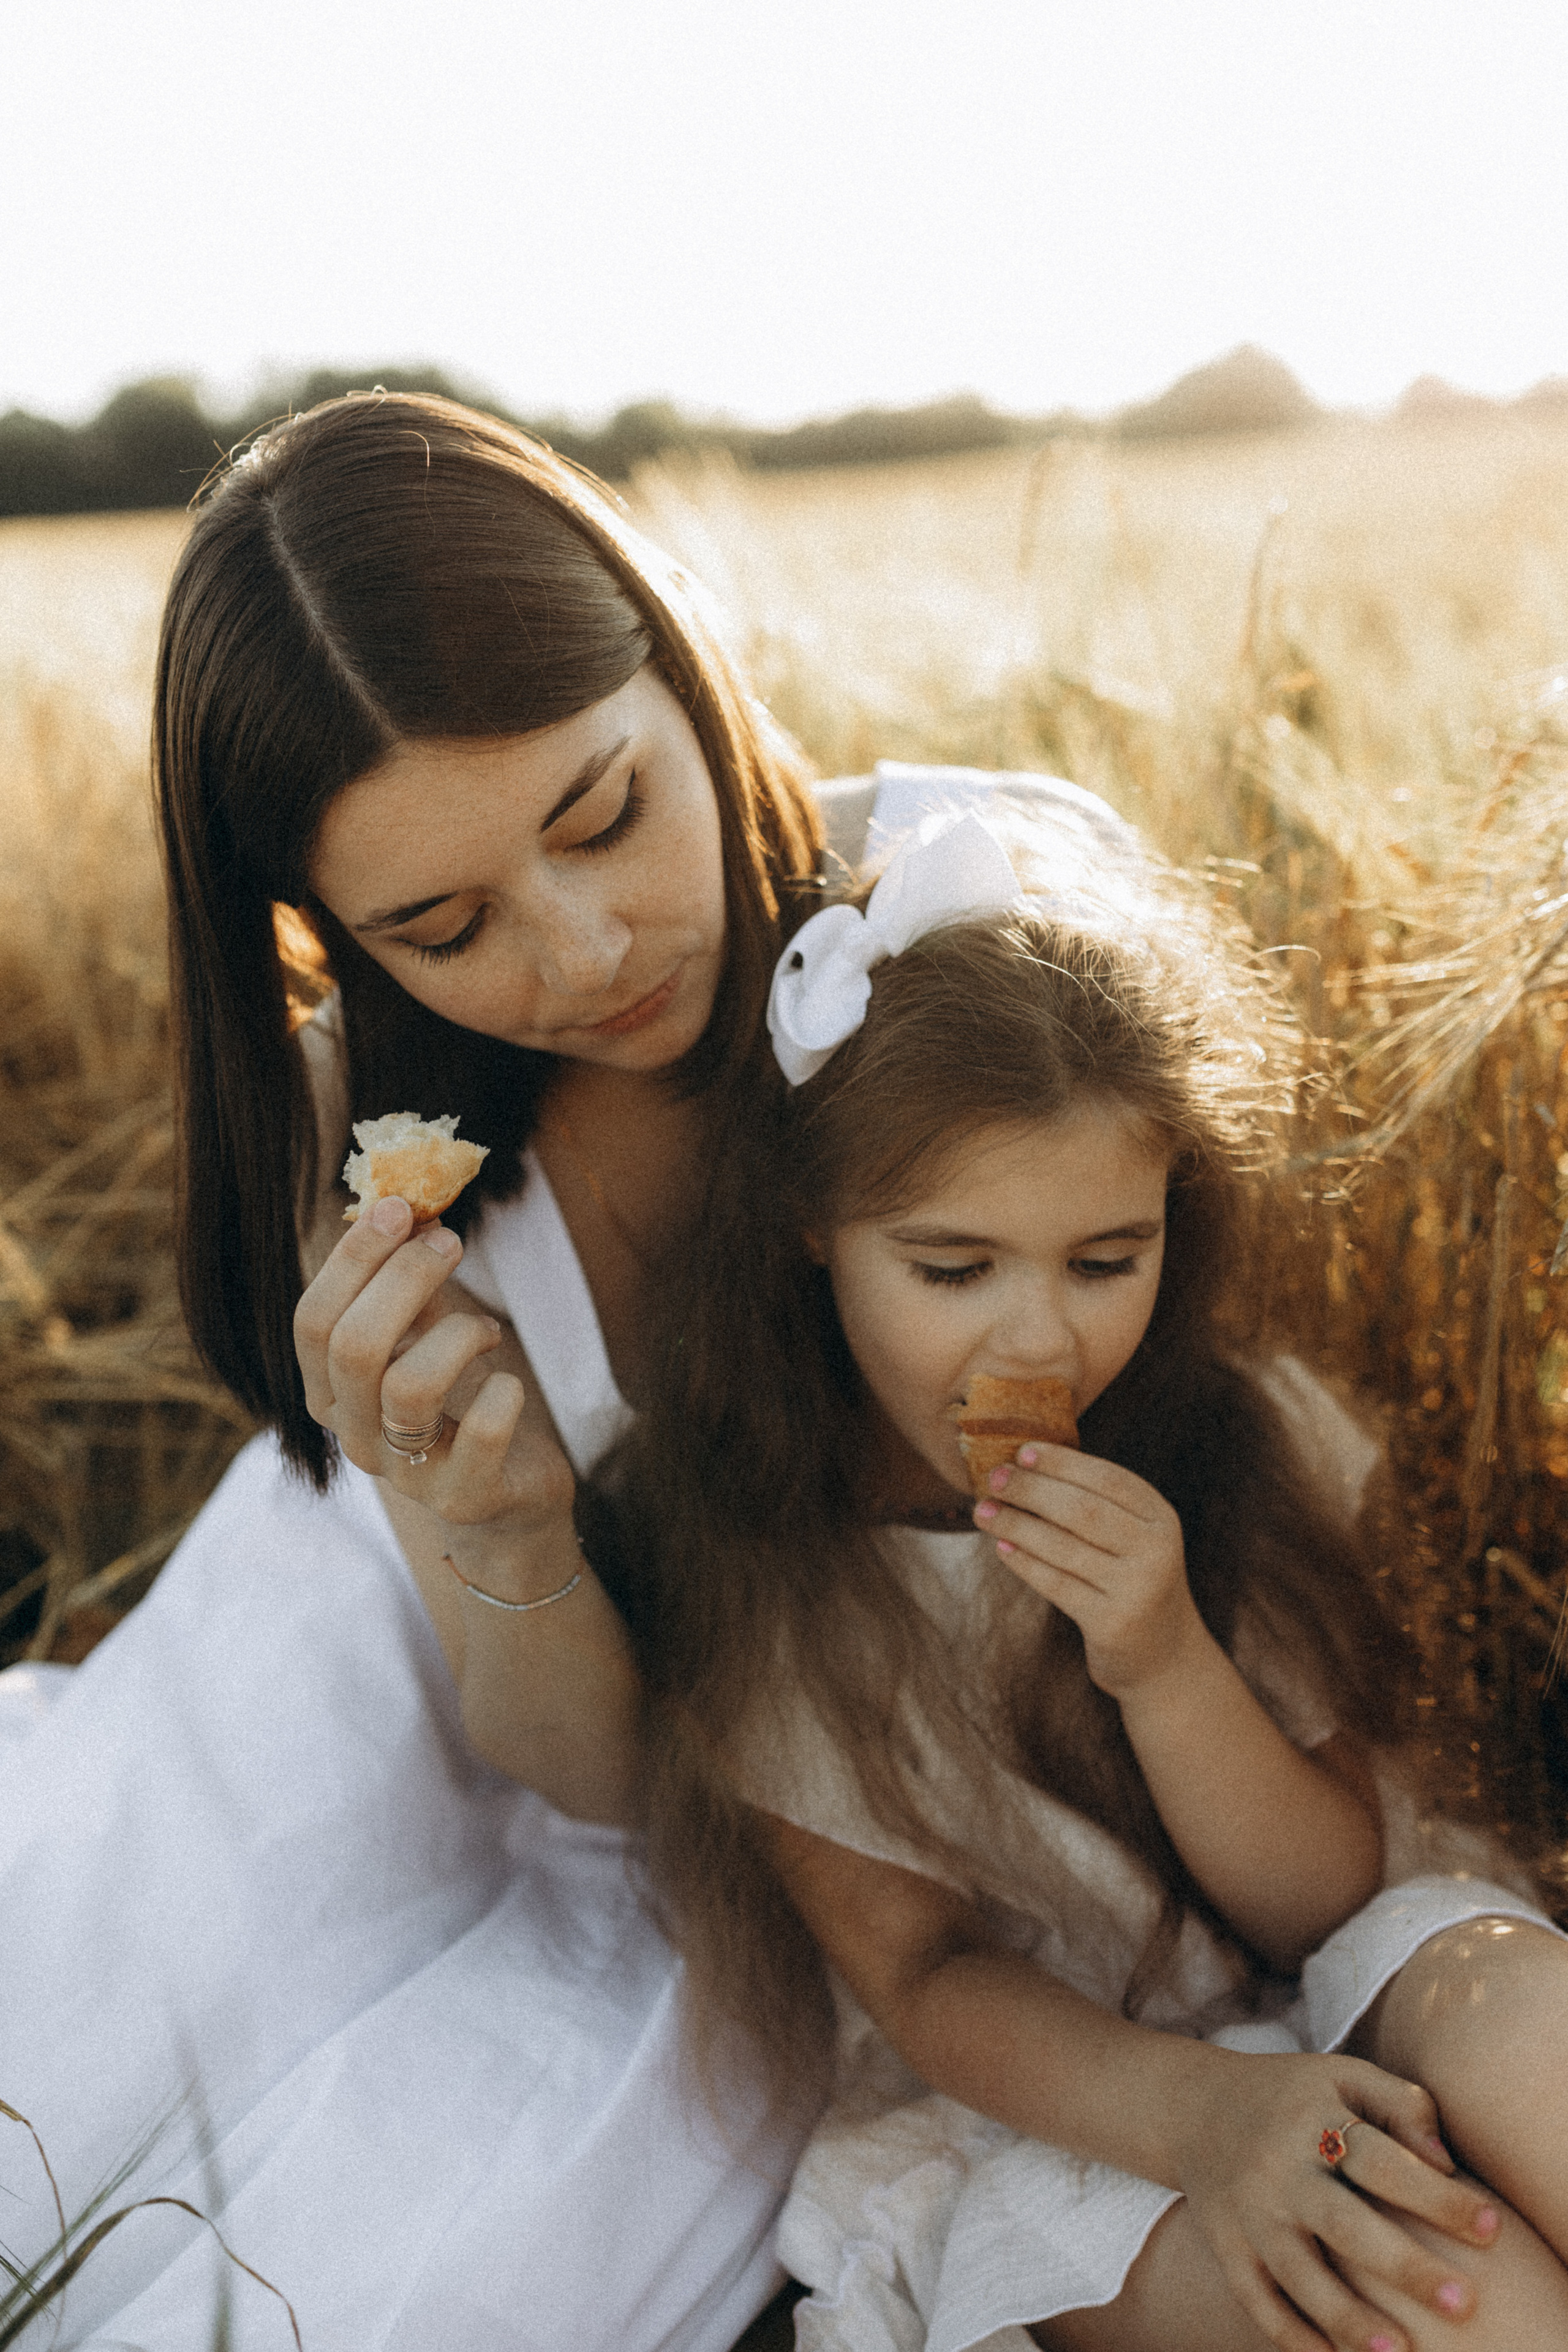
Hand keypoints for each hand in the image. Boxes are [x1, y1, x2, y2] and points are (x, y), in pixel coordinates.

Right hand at [293, 1194, 574, 1534]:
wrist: (507, 1493)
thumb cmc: (459, 1399)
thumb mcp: (424, 1336)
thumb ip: (408, 1285)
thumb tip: (409, 1207)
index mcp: (330, 1391)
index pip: (313, 1321)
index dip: (353, 1258)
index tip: (398, 1207)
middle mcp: (354, 1436)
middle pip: (354, 1346)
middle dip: (404, 1279)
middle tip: (450, 1242)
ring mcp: (405, 1473)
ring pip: (408, 1387)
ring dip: (456, 1333)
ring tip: (484, 1328)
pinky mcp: (464, 1495)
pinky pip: (482, 1432)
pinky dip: (503, 1392)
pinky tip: (508, 1384)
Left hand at [973, 1443, 1201, 1696]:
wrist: (1164, 1657)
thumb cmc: (1132, 1583)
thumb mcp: (1132, 1539)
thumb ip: (1096, 1504)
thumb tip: (1025, 1465)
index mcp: (1160, 1519)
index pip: (1108, 1478)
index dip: (1063, 1462)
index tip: (1022, 1451)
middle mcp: (1155, 1551)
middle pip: (1083, 1509)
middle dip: (1032, 1489)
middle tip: (994, 1478)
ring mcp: (1136, 1589)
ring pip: (1063, 1546)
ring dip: (1016, 1525)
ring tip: (983, 1512)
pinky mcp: (1112, 1623)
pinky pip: (1057, 1584)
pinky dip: (1025, 1563)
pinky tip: (1002, 1548)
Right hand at [1173, 2048, 1498, 2351]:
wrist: (1194, 2108)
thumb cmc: (1294, 2097)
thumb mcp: (1343, 2077)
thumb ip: (1401, 2105)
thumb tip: (1446, 2162)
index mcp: (1312, 2121)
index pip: (1382, 2161)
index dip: (1437, 2195)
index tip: (1491, 2227)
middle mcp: (1278, 2169)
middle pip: (1343, 2224)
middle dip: (1403, 2267)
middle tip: (1462, 2302)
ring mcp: (1249, 2213)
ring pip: (1298, 2274)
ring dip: (1348, 2318)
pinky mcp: (1227, 2249)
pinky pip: (1259, 2302)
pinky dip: (1294, 2337)